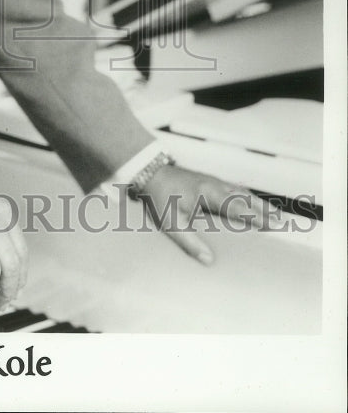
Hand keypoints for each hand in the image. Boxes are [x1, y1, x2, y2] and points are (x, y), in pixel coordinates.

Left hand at [137, 163, 268, 264]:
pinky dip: (247, 196)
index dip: (257, 217)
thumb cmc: (160, 197)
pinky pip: (234, 188)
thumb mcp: (170, 222)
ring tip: (275, 213)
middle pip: (245, 198)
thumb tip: (208, 261)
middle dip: (265, 210)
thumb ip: (188, 242)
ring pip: (242, 192)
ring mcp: (213, 181)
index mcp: (208, 194)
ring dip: (259, 202)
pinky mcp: (210, 180)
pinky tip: (252, 201)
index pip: (238, 208)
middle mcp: (215, 185)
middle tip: (284, 221)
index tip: (275, 224)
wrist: (150, 171)